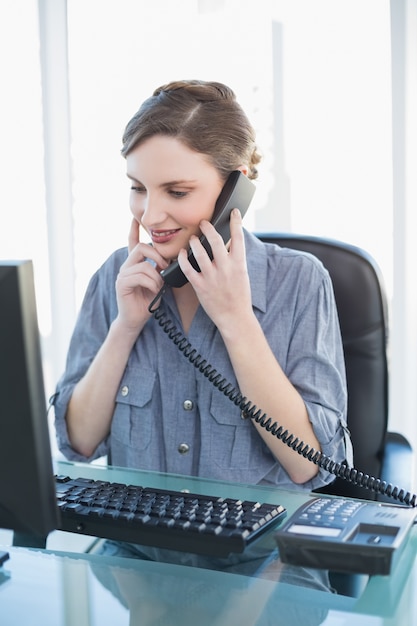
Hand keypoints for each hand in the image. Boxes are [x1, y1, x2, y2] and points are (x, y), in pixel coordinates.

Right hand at [115, 219, 167, 332]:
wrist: (136, 319)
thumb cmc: (148, 301)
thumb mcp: (158, 282)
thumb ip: (161, 270)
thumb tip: (171, 260)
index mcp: (135, 264)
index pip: (133, 242)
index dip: (133, 230)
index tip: (135, 218)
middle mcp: (127, 266)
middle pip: (142, 248)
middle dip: (158, 255)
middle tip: (165, 267)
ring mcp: (123, 274)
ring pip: (144, 265)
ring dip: (156, 276)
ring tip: (159, 286)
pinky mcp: (122, 284)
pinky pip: (140, 276)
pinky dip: (151, 283)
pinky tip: (153, 290)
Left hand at [177, 209, 252, 331]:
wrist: (235, 317)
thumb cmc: (239, 296)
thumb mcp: (242, 274)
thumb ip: (235, 259)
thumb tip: (228, 244)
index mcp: (239, 264)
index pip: (238, 237)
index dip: (236, 222)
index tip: (233, 212)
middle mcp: (225, 268)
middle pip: (215, 240)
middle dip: (208, 228)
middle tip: (203, 223)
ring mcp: (212, 277)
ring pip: (199, 252)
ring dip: (194, 242)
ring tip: (193, 238)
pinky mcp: (200, 286)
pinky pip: (187, 268)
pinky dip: (183, 258)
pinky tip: (182, 253)